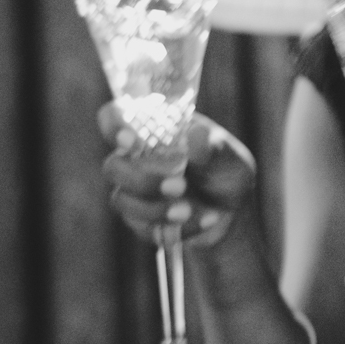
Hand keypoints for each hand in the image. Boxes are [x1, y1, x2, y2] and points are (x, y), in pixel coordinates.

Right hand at [99, 104, 256, 247]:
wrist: (232, 213)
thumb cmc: (226, 173)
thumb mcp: (230, 158)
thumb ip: (214, 148)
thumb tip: (196, 135)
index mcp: (153, 131)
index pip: (115, 116)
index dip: (114, 125)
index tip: (130, 141)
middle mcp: (136, 159)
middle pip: (112, 167)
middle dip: (142, 181)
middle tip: (179, 187)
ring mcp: (133, 191)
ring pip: (121, 201)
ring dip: (155, 209)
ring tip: (190, 210)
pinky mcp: (139, 220)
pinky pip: (143, 227)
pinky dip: (176, 226)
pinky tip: (206, 220)